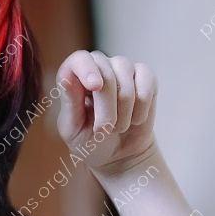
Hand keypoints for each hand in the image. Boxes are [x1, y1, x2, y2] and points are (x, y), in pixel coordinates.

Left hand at [56, 50, 157, 173]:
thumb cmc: (91, 141)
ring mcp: (123, 69)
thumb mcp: (73, 130)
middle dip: (106, 109)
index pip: (79, 59)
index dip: (87, 69)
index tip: (96, 86)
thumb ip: (70, 104)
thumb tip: (67, 78)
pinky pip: (147, 84)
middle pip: (106, 74)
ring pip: (126, 81)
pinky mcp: (145, 77)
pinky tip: (135, 119)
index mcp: (76, 78)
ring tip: (119, 127)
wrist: (119, 155)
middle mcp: (99, 66)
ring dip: (124, 112)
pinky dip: (142, 108)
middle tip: (104, 131)